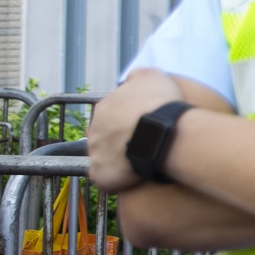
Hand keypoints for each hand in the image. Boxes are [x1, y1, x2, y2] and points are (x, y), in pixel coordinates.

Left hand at [88, 70, 186, 190]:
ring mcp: (95, 153)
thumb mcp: (152, 77)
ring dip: (119, 159)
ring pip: (105, 157)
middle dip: (120, 139)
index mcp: (104, 107)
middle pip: (105, 135)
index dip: (128, 119)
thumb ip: (137, 76)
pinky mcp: (100, 174)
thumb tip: (131, 78)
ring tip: (142, 159)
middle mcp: (94, 129)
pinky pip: (107, 178)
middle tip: (143, 142)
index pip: (111, 114)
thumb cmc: (158, 104)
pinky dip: (118, 178)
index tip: (143, 123)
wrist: (160, 133)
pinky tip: (135, 175)